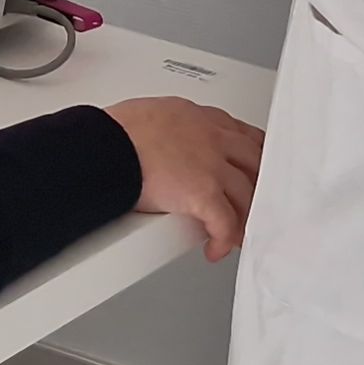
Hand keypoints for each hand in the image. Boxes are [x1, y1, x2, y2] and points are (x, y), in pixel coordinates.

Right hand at [105, 96, 266, 261]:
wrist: (104, 146)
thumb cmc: (114, 132)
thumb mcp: (149, 116)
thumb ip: (166, 130)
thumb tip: (156, 142)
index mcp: (198, 117)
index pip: (239, 134)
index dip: (250, 155)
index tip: (251, 166)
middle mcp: (212, 138)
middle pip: (255, 162)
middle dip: (258, 185)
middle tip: (253, 202)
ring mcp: (211, 165)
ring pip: (247, 195)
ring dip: (246, 218)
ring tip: (238, 233)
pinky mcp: (203, 194)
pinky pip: (225, 223)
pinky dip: (222, 240)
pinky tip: (215, 248)